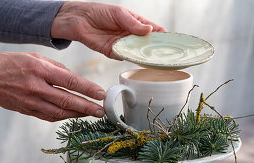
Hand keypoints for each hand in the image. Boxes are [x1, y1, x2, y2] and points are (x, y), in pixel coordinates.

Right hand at [0, 52, 105, 120]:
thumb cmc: (10, 63)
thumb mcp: (35, 56)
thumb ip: (57, 67)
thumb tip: (74, 78)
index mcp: (40, 70)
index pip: (70, 81)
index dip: (88, 89)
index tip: (100, 94)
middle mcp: (37, 87)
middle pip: (68, 100)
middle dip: (87, 107)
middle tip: (101, 111)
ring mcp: (31, 101)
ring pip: (60, 112)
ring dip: (78, 114)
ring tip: (91, 114)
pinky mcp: (27, 110)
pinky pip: (49, 116)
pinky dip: (63, 117)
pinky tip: (73, 116)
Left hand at [51, 1, 166, 58]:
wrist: (80, 21)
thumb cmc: (100, 12)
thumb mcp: (119, 14)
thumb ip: (133, 24)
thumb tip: (149, 30)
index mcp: (135, 24)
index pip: (153, 31)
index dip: (163, 36)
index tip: (172, 42)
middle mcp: (131, 36)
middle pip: (147, 44)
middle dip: (156, 49)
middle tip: (166, 55)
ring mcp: (123, 45)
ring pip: (137, 52)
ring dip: (144, 56)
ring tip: (155, 59)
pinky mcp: (113, 52)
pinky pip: (124, 57)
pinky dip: (130, 58)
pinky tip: (137, 60)